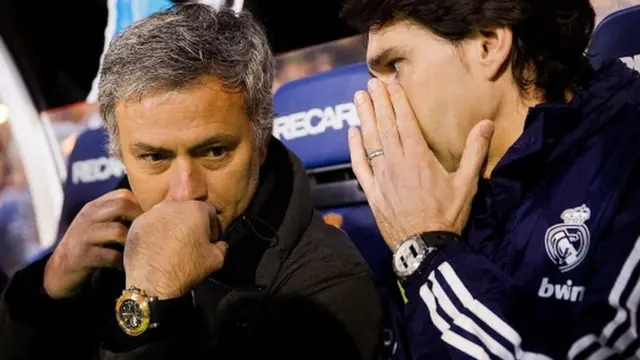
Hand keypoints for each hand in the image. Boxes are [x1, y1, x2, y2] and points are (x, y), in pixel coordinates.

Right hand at [44, 189, 142, 298]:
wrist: (60, 270)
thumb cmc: (90, 246)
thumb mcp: (101, 225)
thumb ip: (120, 215)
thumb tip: (155, 210)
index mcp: (95, 207)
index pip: (124, 194)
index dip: (141, 205)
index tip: (152, 220)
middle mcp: (88, 217)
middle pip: (122, 205)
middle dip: (140, 219)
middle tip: (149, 234)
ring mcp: (84, 236)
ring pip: (117, 231)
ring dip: (132, 242)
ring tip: (139, 251)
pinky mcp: (82, 257)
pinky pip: (111, 256)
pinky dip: (122, 263)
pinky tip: (126, 267)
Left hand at [123, 201, 227, 299]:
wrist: (152, 281)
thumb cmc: (187, 267)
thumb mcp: (216, 260)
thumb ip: (222, 246)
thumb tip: (219, 244)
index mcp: (196, 209)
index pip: (210, 211)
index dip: (212, 226)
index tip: (210, 240)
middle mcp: (173, 205)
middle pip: (187, 210)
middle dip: (191, 223)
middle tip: (191, 241)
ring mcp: (152, 213)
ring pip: (167, 215)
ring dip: (172, 226)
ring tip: (172, 244)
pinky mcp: (137, 223)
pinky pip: (152, 224)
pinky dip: (156, 232)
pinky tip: (157, 247)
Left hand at [348, 79, 493, 249]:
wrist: (424, 247)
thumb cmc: (447, 216)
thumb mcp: (467, 184)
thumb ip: (475, 152)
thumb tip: (485, 124)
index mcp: (419, 158)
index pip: (405, 122)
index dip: (398, 101)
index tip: (390, 84)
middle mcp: (396, 162)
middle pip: (384, 126)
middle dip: (378, 103)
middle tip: (370, 84)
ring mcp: (381, 177)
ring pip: (369, 141)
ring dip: (364, 117)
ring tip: (359, 98)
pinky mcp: (372, 191)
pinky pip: (359, 165)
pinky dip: (354, 147)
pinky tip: (351, 132)